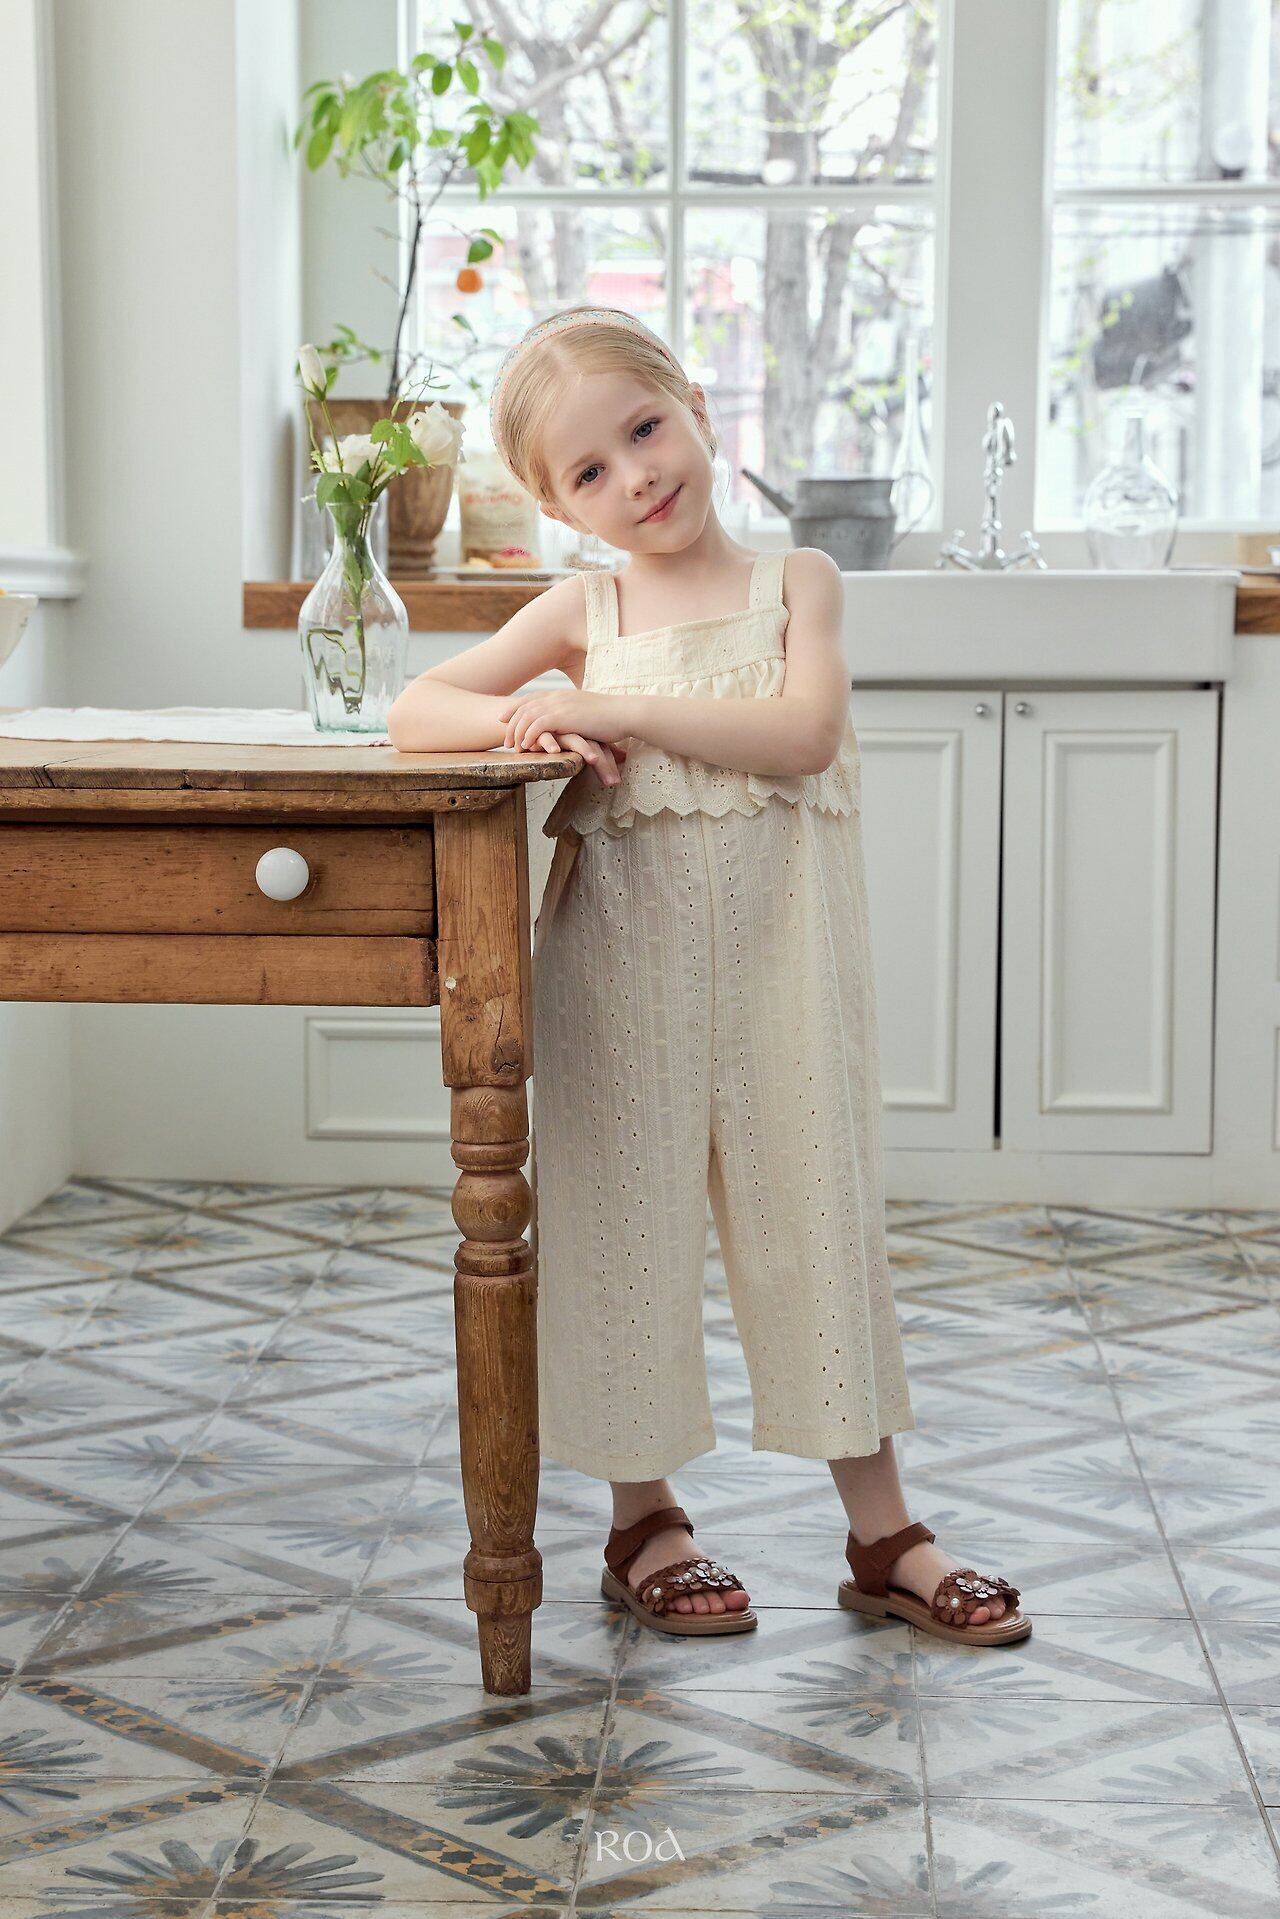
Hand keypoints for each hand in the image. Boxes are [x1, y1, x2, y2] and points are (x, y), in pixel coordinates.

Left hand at [498, 689, 629, 753]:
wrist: (624, 713)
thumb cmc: (610, 716)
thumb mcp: (586, 711)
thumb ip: (573, 714)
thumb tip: (570, 723)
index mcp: (561, 694)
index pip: (531, 698)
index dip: (514, 708)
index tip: (503, 718)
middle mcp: (557, 697)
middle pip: (524, 707)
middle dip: (511, 724)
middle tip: (505, 741)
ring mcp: (560, 705)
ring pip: (527, 716)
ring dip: (517, 732)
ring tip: (513, 747)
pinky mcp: (564, 717)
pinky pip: (538, 725)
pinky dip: (529, 735)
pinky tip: (526, 746)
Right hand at [525, 727, 626, 788]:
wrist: (522, 717)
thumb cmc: (551, 734)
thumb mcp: (572, 743)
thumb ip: (595, 750)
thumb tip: (623, 757)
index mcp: (583, 733)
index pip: (601, 748)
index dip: (609, 764)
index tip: (615, 782)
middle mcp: (573, 730)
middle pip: (592, 745)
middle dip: (603, 764)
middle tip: (612, 781)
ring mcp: (557, 729)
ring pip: (573, 740)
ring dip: (584, 750)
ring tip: (593, 760)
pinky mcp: (537, 730)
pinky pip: (544, 736)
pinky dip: (549, 742)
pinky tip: (554, 750)